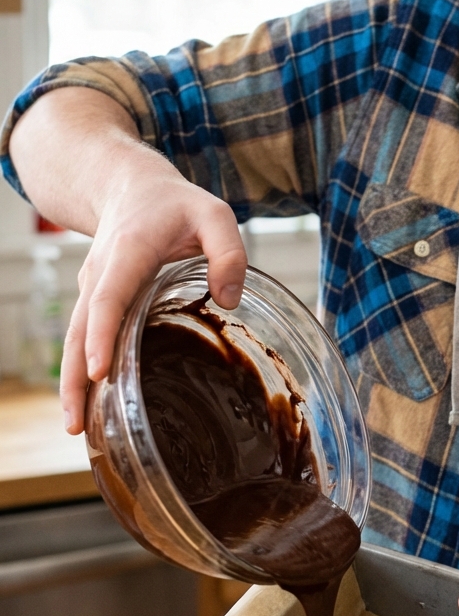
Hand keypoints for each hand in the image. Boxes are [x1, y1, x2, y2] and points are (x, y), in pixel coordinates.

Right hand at [62, 158, 245, 432]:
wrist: (129, 186)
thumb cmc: (176, 204)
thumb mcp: (214, 214)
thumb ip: (229, 251)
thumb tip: (229, 299)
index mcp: (129, 251)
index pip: (110, 297)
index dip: (102, 334)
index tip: (98, 370)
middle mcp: (101, 273)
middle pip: (81, 329)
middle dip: (76, 377)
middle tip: (78, 424)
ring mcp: (91, 288)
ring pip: (74, 339)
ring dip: (71, 383)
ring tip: (76, 429)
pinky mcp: (93, 300)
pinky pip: (82, 338)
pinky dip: (79, 372)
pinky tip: (88, 407)